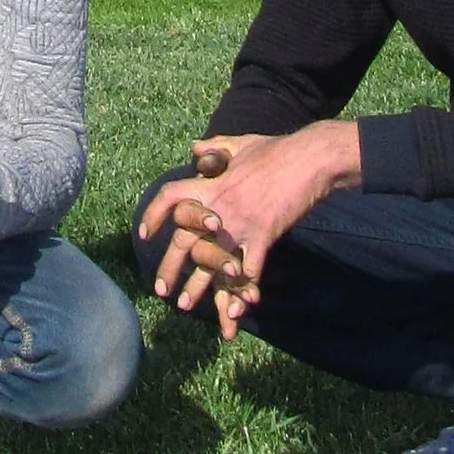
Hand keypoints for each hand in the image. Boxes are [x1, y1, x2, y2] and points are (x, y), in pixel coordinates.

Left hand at [138, 123, 361, 328]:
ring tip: (185, 306)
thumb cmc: (277, 149)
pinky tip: (235, 309)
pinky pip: (249, 270)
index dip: (153, 214)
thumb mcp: (240, 144)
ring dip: (198, 287)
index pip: (170, 197)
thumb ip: (215, 147)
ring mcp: (241, 222)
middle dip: (169, 267)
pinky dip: (242, 290)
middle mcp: (220, 206)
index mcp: (211, 184)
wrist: (311, 157)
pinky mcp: (264, 234)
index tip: (143, 234)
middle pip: (183, 240)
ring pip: (212, 262)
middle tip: (160, 290)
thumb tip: (195, 146)